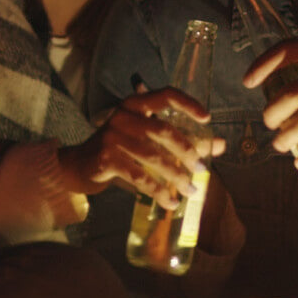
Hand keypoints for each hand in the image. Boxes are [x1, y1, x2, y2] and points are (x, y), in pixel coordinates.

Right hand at [58, 85, 222, 208]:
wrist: (78, 166)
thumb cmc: (120, 151)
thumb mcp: (148, 140)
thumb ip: (183, 139)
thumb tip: (220, 145)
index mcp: (135, 105)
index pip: (165, 94)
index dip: (188, 103)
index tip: (207, 118)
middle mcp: (123, 116)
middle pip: (164, 130)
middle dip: (187, 151)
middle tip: (202, 168)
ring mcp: (113, 136)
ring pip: (154, 157)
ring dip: (176, 177)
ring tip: (190, 190)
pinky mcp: (107, 159)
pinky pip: (140, 177)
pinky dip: (159, 192)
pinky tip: (170, 202)